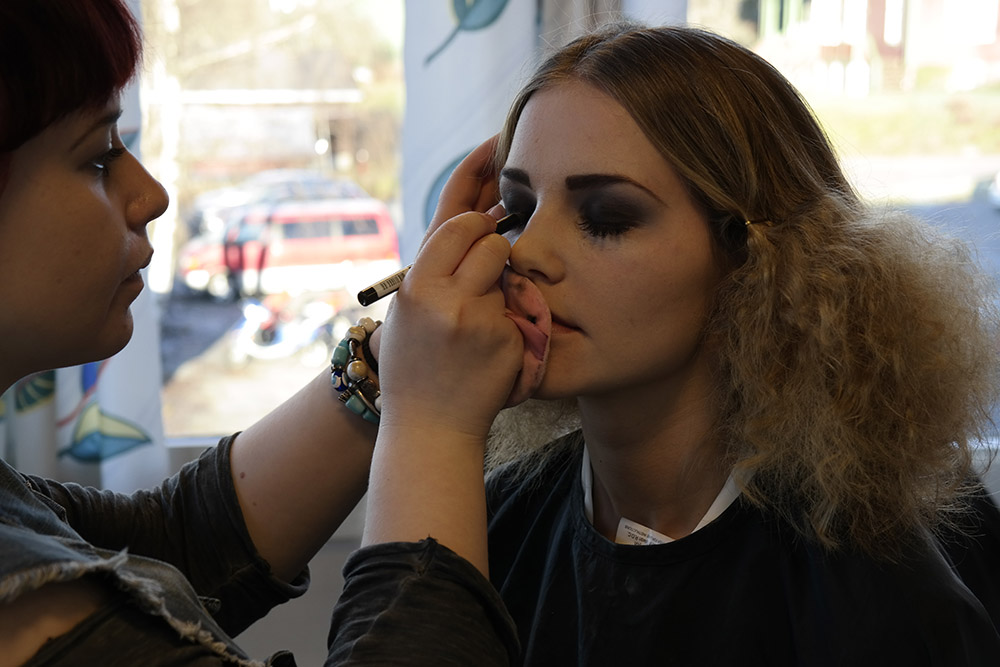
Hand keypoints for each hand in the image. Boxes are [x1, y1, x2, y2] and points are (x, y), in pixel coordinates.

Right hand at [378, 139, 521, 440]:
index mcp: (415, 286)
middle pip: (488, 238)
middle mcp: (444, 298)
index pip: (455, 223)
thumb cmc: (415, 370)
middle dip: (494, 243)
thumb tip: (474, 225)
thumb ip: (433, 272)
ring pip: (509, 270)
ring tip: (482, 315)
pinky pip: (520, 309)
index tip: (495, 178)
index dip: (477, 206)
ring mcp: (477, 320)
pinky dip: (513, 322)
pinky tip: (492, 351)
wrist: (429, 430)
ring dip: (504, 281)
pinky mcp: (504, 342)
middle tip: (488, 263)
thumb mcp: (407, 315)